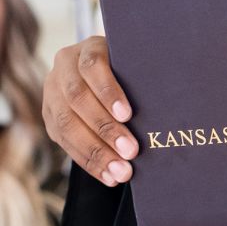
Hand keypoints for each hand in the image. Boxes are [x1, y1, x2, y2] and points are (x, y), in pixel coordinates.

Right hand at [42, 36, 138, 185]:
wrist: (106, 72)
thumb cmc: (134, 70)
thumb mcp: (138, 65)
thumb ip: (146, 77)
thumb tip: (178, 103)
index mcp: (88, 49)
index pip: (93, 67)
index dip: (108, 91)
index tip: (128, 114)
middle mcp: (64, 67)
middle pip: (79, 99)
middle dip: (105, 129)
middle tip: (132, 151)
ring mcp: (52, 92)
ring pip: (67, 123)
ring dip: (96, 151)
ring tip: (121, 172)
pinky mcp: (49, 115)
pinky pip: (64, 142)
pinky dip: (88, 161)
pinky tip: (108, 176)